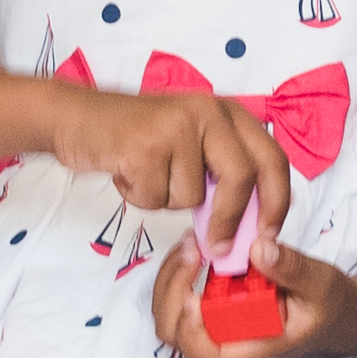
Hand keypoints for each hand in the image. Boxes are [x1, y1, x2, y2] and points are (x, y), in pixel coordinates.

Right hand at [40, 79, 293, 255]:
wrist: (79, 119)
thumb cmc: (138, 140)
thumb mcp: (192, 150)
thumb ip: (222, 178)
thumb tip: (249, 230)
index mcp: (228, 113)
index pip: (272, 160)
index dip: (277, 203)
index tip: (268, 237)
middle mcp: (209, 111)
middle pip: (242, 177)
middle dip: (231, 218)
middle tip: (219, 246)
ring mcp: (177, 125)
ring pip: (191, 195)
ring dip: (165, 200)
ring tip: (145, 175)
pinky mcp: (145, 143)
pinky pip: (156, 197)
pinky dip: (140, 197)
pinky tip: (127, 173)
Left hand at [148, 224, 356, 357]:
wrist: (332, 310)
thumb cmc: (326, 306)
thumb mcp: (321, 284)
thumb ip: (293, 269)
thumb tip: (258, 248)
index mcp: (253, 348)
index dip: (192, 333)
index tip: (196, 296)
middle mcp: (226, 341)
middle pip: (174, 335)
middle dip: (171, 293)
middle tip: (192, 251)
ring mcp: (214, 323)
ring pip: (169, 313)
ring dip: (171, 277)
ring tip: (192, 242)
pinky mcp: (212, 304)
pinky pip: (179, 293)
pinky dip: (179, 269)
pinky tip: (196, 243)